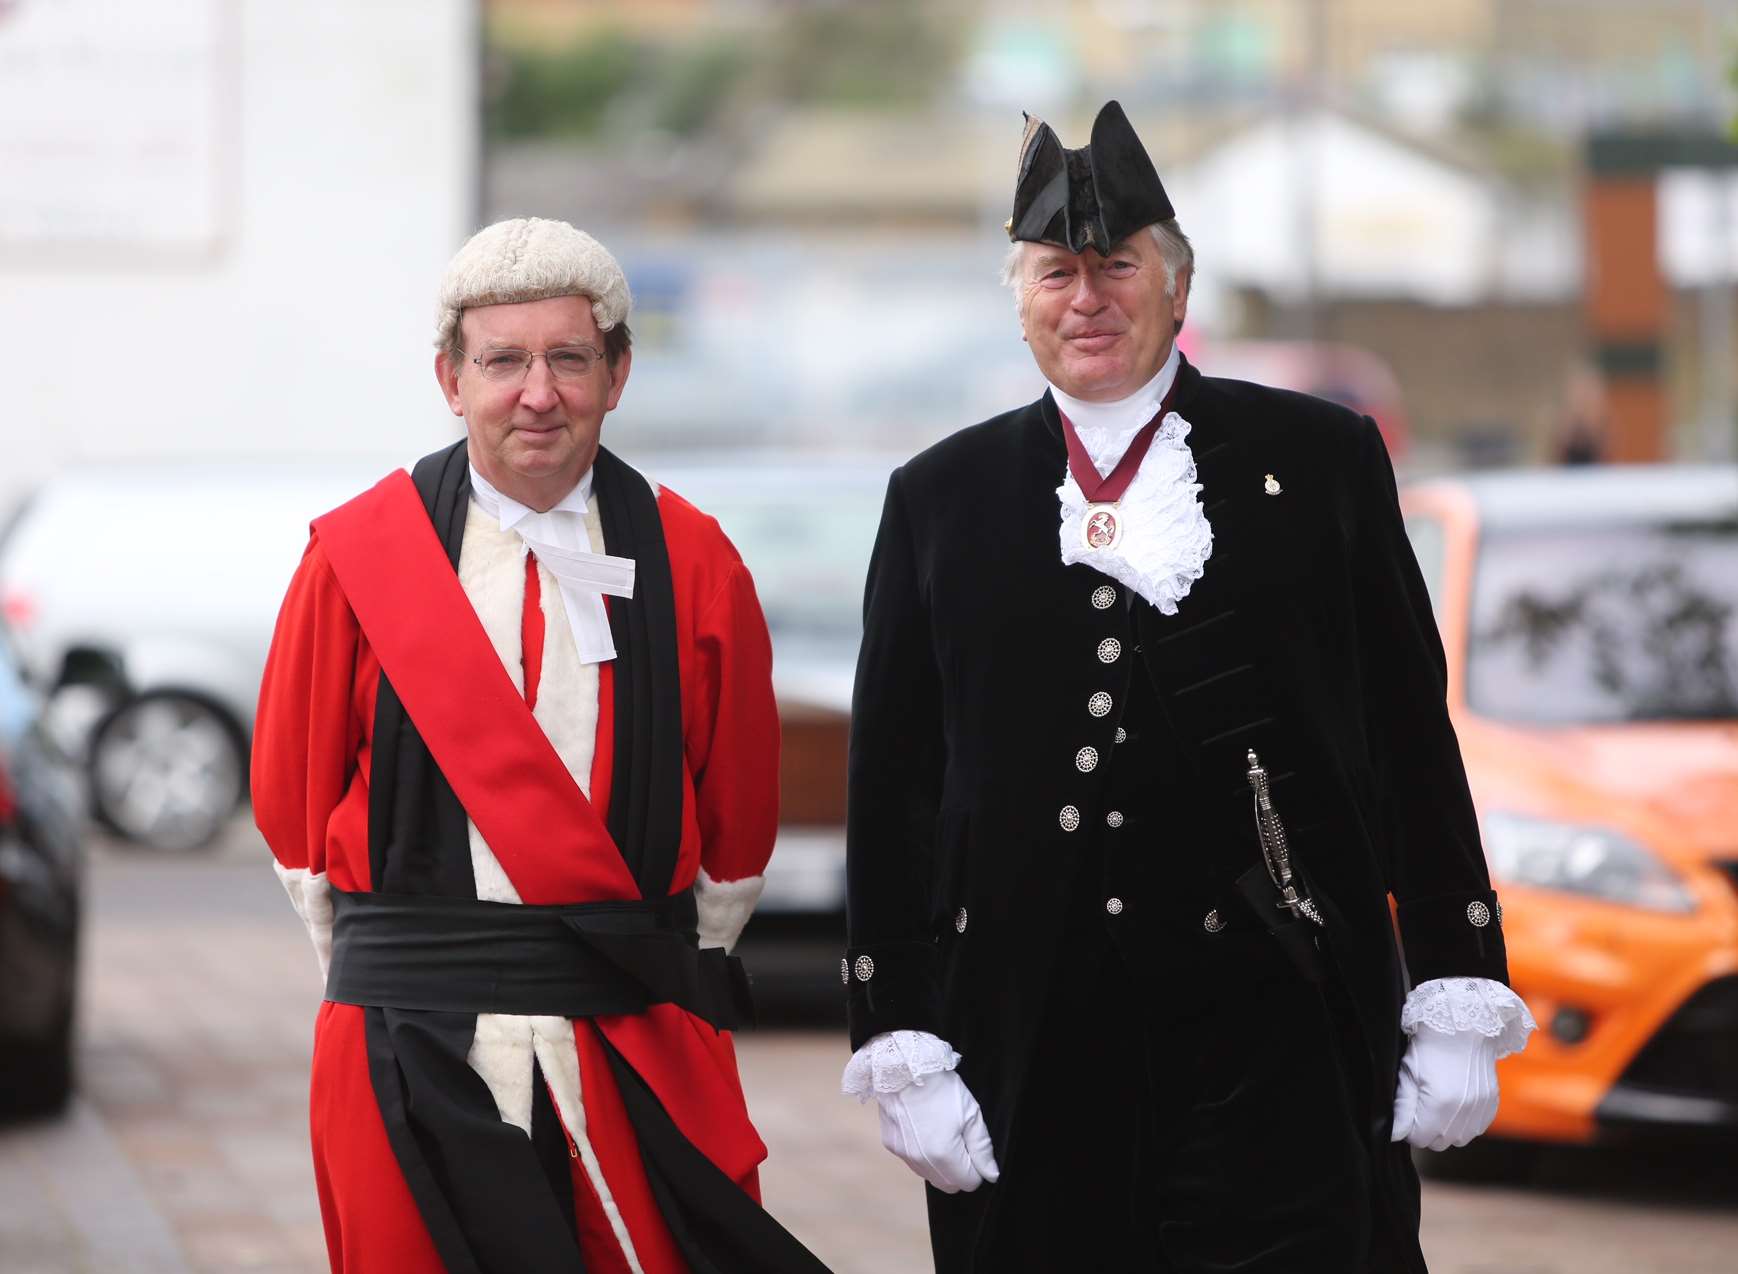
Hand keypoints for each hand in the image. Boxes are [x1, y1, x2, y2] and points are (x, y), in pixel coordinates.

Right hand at [875, 1069, 1000, 1192]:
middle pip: (948, 1185)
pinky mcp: (891, 1146)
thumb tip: (991, 1175)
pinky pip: (913, 1162)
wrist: (903, 1067)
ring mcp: (904, 1155)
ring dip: (940, 1166)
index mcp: (944, 1155)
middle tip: (960, 1141)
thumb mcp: (971, 1114)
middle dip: (959, 1171)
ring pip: (929, 1176)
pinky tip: (923, 1130)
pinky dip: (923, 1155)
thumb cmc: (941, 1088)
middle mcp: (921, 1162)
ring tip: (941, 1133)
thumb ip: (982, 1148)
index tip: (972, 1146)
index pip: (969, 1182)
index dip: (976, 1168)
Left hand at [1391, 1025, 1500, 1150]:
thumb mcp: (1408, 1074)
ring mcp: (1480, 1109)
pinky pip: (1476, 1129)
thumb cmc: (1431, 1047)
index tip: (1407, 1113)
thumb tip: (1394, 1133)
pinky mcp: (1491, 1105)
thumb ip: (1402, 1108)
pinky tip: (1456, 1103)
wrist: (1463, 1028)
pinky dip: (1464, 1123)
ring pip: (1458, 1139)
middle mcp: (1463, 1111)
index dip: (1409, 1128)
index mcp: (1439, 1104)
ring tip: (1438, 1104)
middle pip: (1439, 1142)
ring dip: (1446, 1129)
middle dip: (1426, 1130)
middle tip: (1421, 1106)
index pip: (1419, 1139)